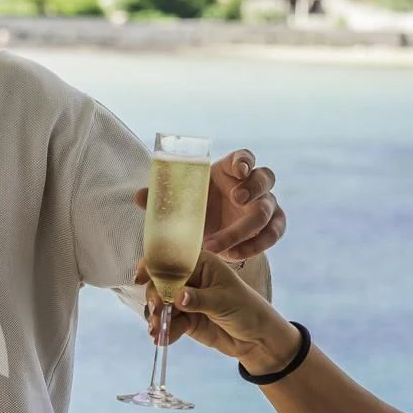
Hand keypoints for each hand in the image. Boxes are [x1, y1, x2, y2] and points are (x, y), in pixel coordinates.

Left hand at [135, 148, 283, 261]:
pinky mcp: (272, 225)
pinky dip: (257, 245)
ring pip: (271, 209)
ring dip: (251, 227)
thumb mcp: (182, 205)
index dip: (245, 161)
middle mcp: (253, 185)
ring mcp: (266, 204)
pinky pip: (274, 233)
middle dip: (253, 187)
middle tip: (237, 199)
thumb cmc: (196, 212)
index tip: (239, 169)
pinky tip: (235, 254)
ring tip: (227, 245)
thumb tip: (138, 197)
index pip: (244, 157)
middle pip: (265, 177)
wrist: (211, 237)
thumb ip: (163, 200)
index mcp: (231, 171)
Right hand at [137, 251, 284, 363]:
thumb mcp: (225, 302)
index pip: (172, 260)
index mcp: (201, 264)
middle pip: (161, 283)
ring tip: (156, 331)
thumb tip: (178, 297)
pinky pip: (169, 323)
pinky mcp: (185, 319)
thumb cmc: (247, 310)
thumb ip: (200, 299)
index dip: (153, 266)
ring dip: (156, 317)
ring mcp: (186, 300)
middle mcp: (190, 279)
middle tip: (156, 311)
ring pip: (162, 305)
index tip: (140, 278)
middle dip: (154, 297)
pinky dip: (164, 331)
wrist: (256, 339)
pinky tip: (161, 340)